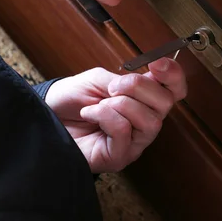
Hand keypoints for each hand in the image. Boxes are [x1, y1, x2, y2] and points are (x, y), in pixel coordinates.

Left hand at [44, 58, 186, 172]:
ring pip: (150, 120)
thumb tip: (145, 82)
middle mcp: (145, 121)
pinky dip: (105, 116)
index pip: (175, 89)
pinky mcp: (119, 157)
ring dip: (120, 104)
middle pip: (166, 103)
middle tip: (112, 87)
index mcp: (144, 98)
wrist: (47, 116)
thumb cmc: (72, 99)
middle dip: (138, 87)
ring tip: (98, 104)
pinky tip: (90, 114)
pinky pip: (124, 131)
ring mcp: (134, 141)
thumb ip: (125, 79)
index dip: (173, 75)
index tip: (157, 63)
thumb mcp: (99, 79)